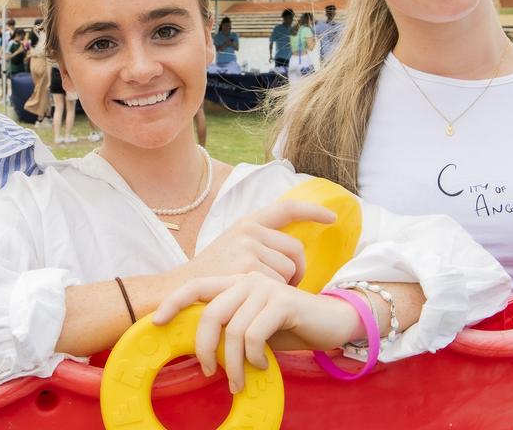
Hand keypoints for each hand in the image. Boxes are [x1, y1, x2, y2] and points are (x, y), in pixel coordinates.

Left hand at [154, 273, 356, 392]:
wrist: (331, 322)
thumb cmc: (289, 328)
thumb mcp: (254, 328)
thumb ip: (230, 330)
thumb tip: (202, 353)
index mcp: (236, 282)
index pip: (196, 286)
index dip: (173, 302)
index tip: (155, 322)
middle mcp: (247, 279)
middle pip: (210, 314)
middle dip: (204, 349)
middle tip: (209, 372)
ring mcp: (265, 287)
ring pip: (233, 331)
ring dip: (234, 364)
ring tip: (240, 381)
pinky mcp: (282, 300)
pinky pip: (254, 334)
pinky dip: (254, 357)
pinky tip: (263, 365)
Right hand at [168, 201, 336, 287]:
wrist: (180, 292)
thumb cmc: (210, 277)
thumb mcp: (231, 249)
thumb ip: (258, 245)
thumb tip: (291, 254)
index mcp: (247, 223)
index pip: (286, 209)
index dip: (312, 211)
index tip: (331, 218)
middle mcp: (249, 231)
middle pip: (295, 249)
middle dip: (298, 271)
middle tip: (289, 287)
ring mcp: (248, 249)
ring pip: (289, 270)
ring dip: (282, 287)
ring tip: (260, 297)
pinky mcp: (247, 270)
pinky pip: (278, 285)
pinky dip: (271, 299)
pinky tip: (254, 304)